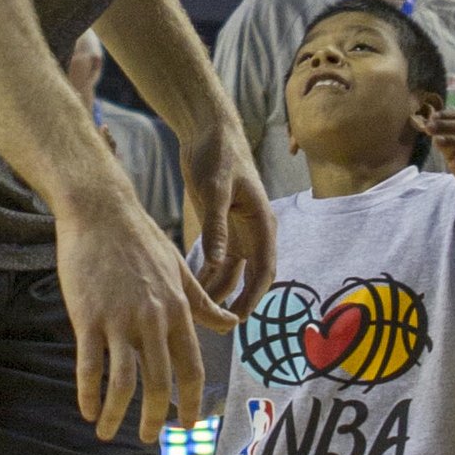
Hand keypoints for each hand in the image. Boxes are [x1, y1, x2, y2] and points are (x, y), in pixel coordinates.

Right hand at [56, 175, 206, 441]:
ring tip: (108, 432)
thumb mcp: (180, 269)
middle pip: (158, 382)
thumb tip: (231, 323)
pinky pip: (89, 365)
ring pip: (123, 381)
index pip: (191, 368)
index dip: (191, 402)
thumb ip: (203, 302)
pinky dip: (88, 393)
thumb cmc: (140, 238)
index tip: (187, 424)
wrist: (101, 211)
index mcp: (177, 310)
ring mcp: (119, 319)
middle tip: (148, 439)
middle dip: (154, 418)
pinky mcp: (88, 316)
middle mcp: (152, 319)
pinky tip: (87, 410)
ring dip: (117, 415)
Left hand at [178, 114, 274, 324]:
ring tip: (197, 309)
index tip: (240, 319)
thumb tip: (220, 262)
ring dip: (219, 289)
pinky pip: (220, 258)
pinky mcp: (223, 225)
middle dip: (235, 300)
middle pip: (250, 276)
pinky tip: (189, 287)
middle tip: (216, 324)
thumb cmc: (217, 154)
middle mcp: (255, 229)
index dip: (255, 296)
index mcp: (262, 222)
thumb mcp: (215, 190)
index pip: (265, 269)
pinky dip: (208, 273)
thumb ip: (217, 226)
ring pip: (233, 270)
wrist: (209, 129)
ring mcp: (239, 228)